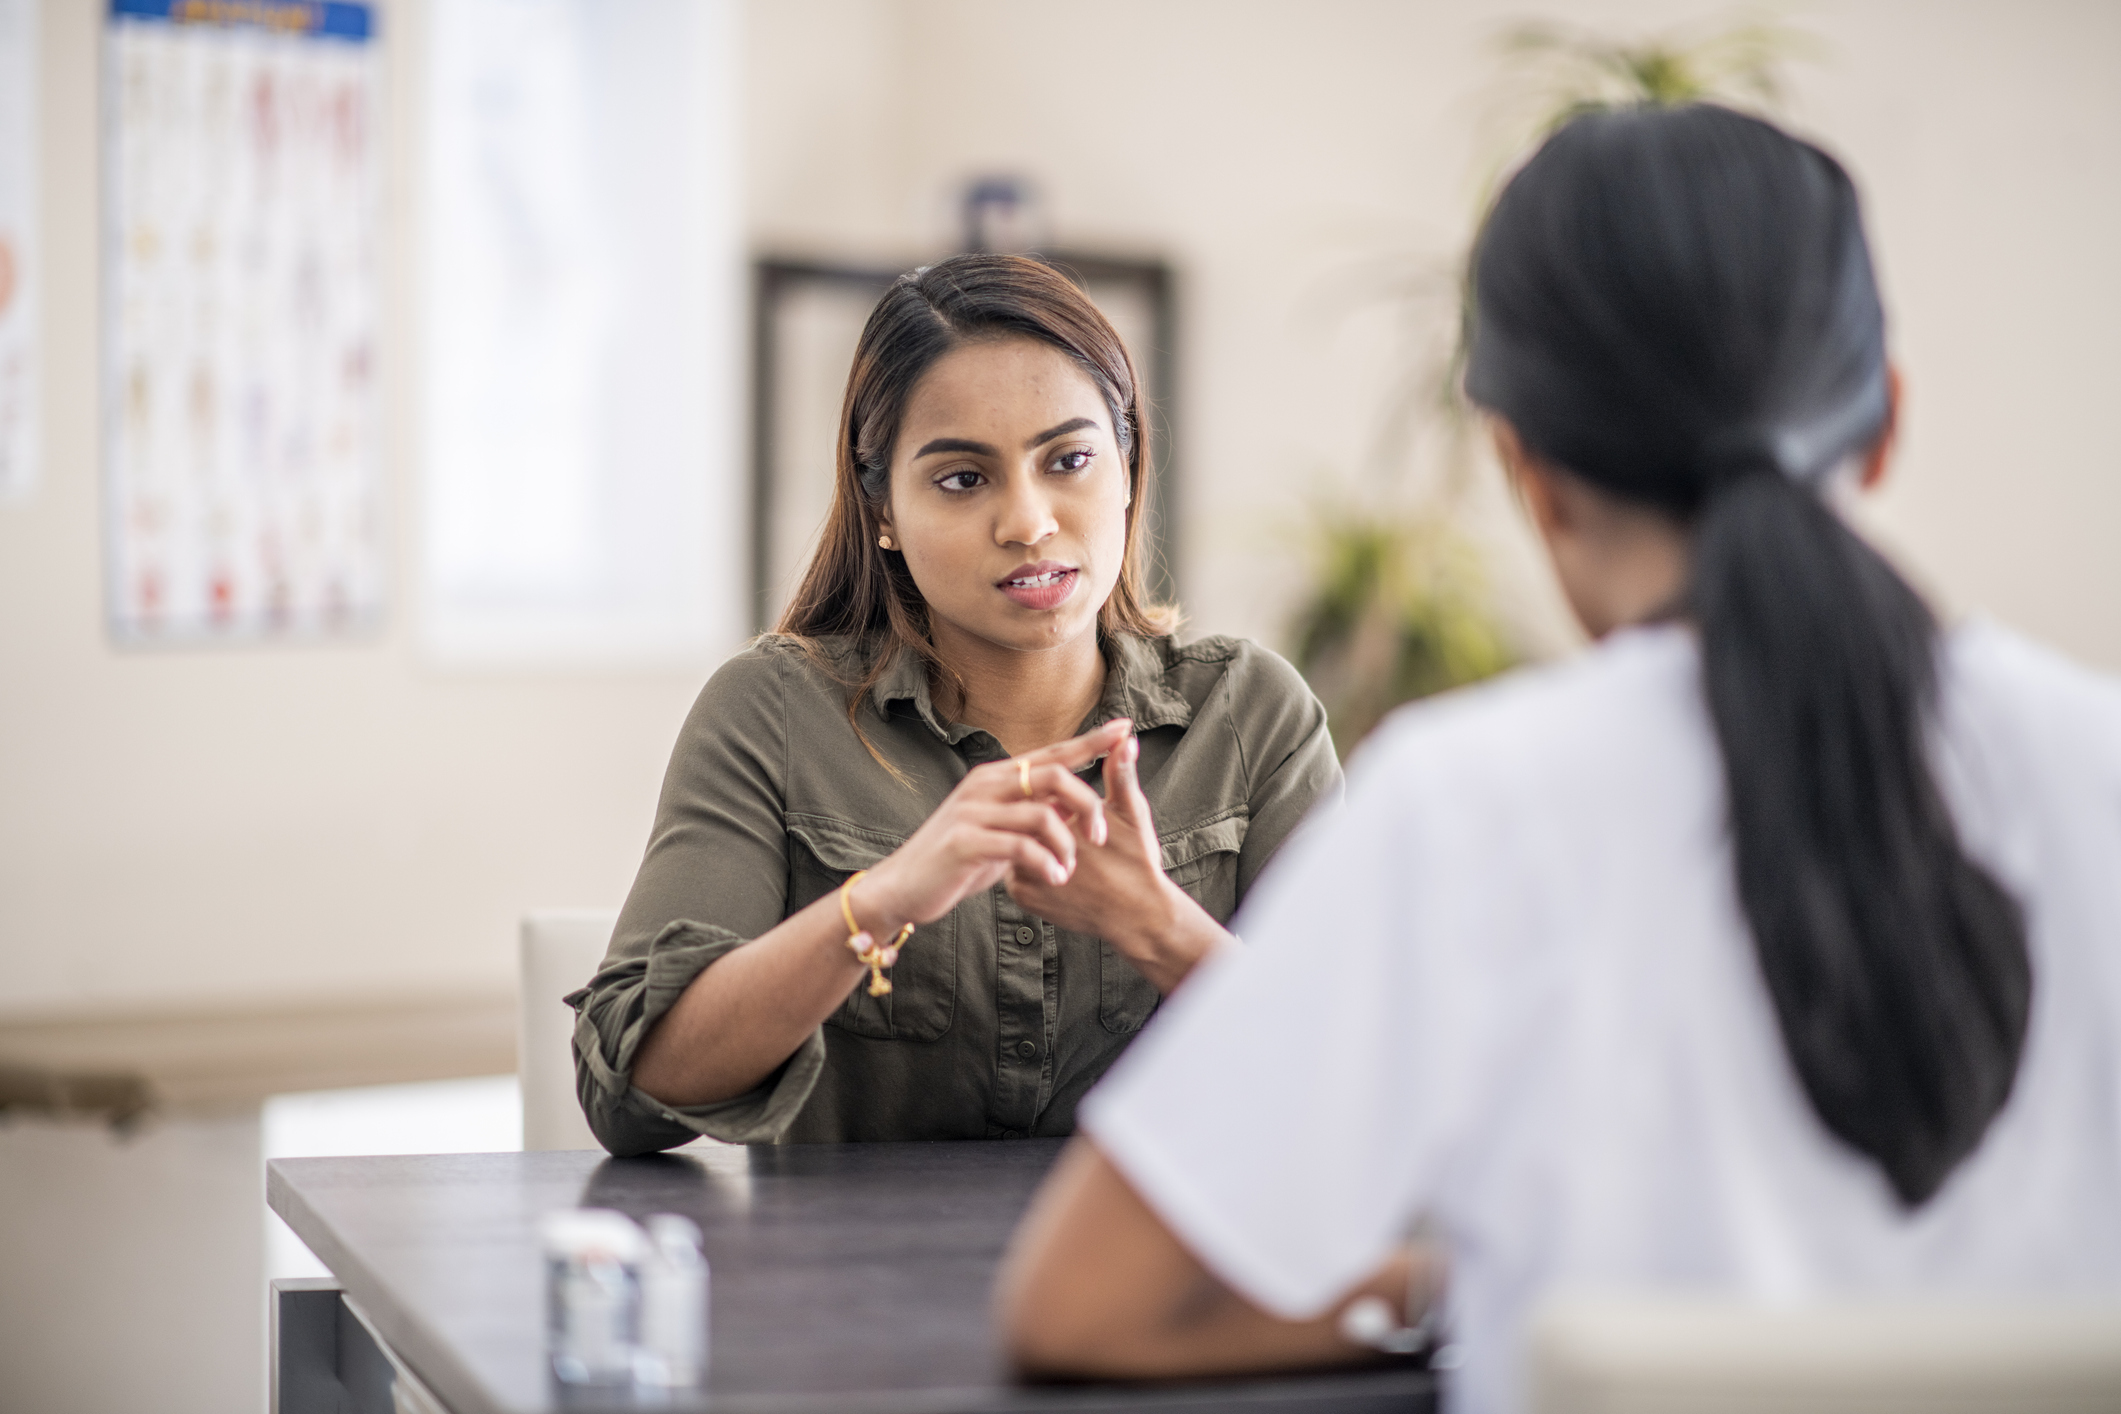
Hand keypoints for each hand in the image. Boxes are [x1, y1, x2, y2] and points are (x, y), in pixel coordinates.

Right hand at [852, 720, 1132, 936]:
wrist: (902, 887)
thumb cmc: (957, 860)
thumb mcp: (1000, 831)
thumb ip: (1032, 815)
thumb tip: (1074, 808)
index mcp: (996, 777)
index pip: (1052, 752)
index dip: (1090, 741)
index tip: (1126, 729)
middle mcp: (985, 785)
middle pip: (1054, 775)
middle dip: (1087, 804)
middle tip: (1102, 838)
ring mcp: (973, 811)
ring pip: (1042, 813)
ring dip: (1066, 845)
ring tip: (1069, 871)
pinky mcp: (966, 842)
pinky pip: (1021, 847)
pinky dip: (1046, 864)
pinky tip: (1053, 880)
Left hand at [1005, 725, 1228, 991]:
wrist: (1139, 918)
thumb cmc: (1139, 862)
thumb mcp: (1131, 813)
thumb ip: (1120, 774)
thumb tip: (1124, 739)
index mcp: (1054, 819)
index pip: (1036, 793)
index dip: (1056, 796)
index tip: (1081, 815)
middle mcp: (1030, 846)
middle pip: (1023, 819)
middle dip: (1043, 819)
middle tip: (1079, 837)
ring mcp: (1022, 873)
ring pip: (1018, 845)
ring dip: (1035, 842)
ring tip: (1073, 855)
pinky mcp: (1023, 897)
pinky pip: (1017, 873)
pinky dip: (1034, 868)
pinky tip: (1062, 874)